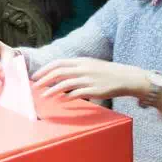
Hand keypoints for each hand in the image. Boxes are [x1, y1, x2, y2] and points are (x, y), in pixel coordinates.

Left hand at [33, 58, 150, 100]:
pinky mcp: (95, 90)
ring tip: (44, 96)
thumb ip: (76, 68)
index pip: (58, 63)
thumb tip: (59, 75)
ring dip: (52, 90)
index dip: (45, 69)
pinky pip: (77, 94)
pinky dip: (67, 97)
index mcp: (81, 61)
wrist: (125, 77)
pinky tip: (61, 101)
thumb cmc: (106, 73)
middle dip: (45, 79)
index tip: (35, 76)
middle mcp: (83, 68)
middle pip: (59, 72)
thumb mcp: (90, 65)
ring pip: (65, 83)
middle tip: (35, 86)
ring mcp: (89, 79)